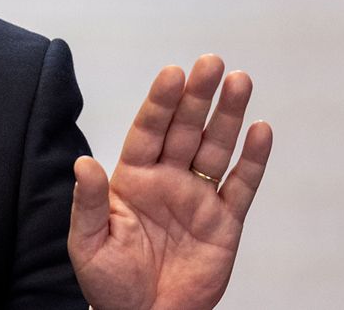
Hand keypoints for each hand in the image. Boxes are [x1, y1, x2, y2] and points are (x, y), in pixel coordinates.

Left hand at [68, 55, 271, 309]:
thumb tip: (83, 162)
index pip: (147, 130)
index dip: (160, 102)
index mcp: (130, 178)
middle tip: (211, 62)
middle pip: (185, 129)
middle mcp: (166, 179)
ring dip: (228, 115)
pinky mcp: (224, 222)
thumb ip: (87, 202)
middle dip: (198, 95)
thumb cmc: (109, 281)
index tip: (172, 72)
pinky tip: (260, 130)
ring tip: (240, 81)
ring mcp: (197, 198)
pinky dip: (253, 159)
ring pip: (215, 148)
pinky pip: (242, 185)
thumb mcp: (88, 242)